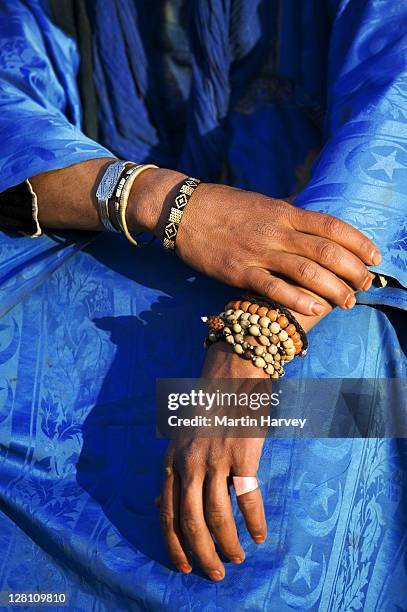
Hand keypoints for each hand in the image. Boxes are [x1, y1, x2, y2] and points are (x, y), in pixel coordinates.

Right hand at [132, 170, 379, 315]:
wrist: (184, 209)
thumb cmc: (223, 205)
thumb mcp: (261, 202)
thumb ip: (287, 210)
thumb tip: (308, 213)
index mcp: (284, 212)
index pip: (332, 225)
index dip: (358, 242)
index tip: (374, 256)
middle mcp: (277, 231)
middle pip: (326, 250)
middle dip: (352, 270)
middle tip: (365, 284)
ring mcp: (258, 251)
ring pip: (306, 270)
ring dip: (333, 288)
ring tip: (349, 302)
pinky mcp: (238, 271)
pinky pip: (272, 286)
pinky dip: (296, 298)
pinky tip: (315, 308)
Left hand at [159, 346, 267, 580]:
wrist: (231, 375)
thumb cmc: (205, 407)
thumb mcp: (178, 437)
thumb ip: (171, 470)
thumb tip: (157, 502)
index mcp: (172, 460)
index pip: (166, 513)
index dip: (174, 544)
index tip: (183, 566)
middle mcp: (190, 463)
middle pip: (191, 520)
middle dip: (202, 553)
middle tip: (215, 573)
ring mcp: (216, 459)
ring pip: (219, 515)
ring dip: (228, 544)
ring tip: (237, 558)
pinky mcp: (244, 455)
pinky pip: (248, 497)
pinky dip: (255, 521)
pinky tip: (260, 535)